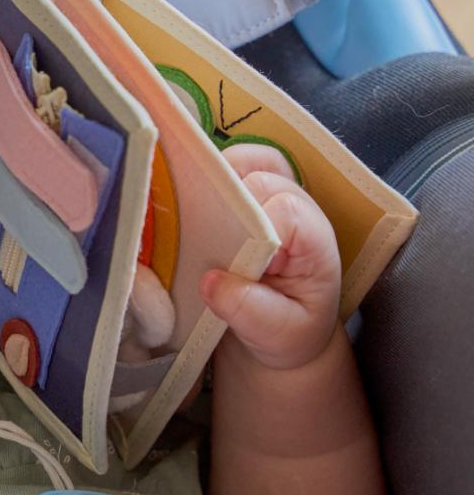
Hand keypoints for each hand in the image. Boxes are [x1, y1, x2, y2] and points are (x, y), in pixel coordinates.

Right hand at [200, 146, 340, 369]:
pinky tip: (181, 207)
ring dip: (212, 178)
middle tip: (198, 234)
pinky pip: (224, 168)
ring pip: (244, 159)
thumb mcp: (280, 335)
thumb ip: (252, 312)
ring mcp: (269, 198)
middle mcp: (295, 209)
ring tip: (186, 214)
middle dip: (226, 198)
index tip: (230, 256)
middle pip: (261, 173)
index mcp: (312, 240)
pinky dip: (201, 179)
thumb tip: (210, 282)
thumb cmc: (289, 332)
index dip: (253, 222)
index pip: (284, 208)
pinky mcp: (243, 197)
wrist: (282, 335)